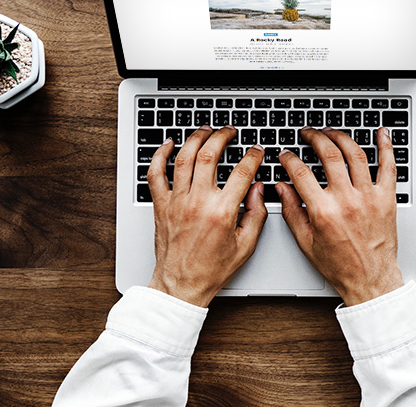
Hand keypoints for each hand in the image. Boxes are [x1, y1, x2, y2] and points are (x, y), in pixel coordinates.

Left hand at [146, 125, 267, 306]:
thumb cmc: (211, 269)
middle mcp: (198, 202)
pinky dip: (160, 154)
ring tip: (205, 130)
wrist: (181, 285)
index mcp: (222, 212)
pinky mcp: (161, 205)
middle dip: (222, 136)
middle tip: (229, 131)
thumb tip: (259, 190)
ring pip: (184, 158)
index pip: (242, 172)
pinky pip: (155, 173)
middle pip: (210, 155)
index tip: (256, 151)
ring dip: (195, 138)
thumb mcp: (246, 245)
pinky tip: (169, 144)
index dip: (252, 156)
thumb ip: (257, 214)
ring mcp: (177, 201)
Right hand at [276, 126, 402, 305]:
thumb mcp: (306, 241)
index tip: (286, 154)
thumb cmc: (340, 265)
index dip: (289, 159)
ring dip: (342, 136)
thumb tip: (281, 188)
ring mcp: (369, 197)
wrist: (370, 280)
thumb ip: (291, 211)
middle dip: (315, 137)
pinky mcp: (387, 199)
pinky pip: (388, 167)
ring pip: (356, 154)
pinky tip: (382, 133)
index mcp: (323, 211)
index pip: (301, 173)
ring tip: (332, 131)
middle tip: (308, 133)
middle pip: (329, 155)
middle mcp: (347, 200)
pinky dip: (386, 147)